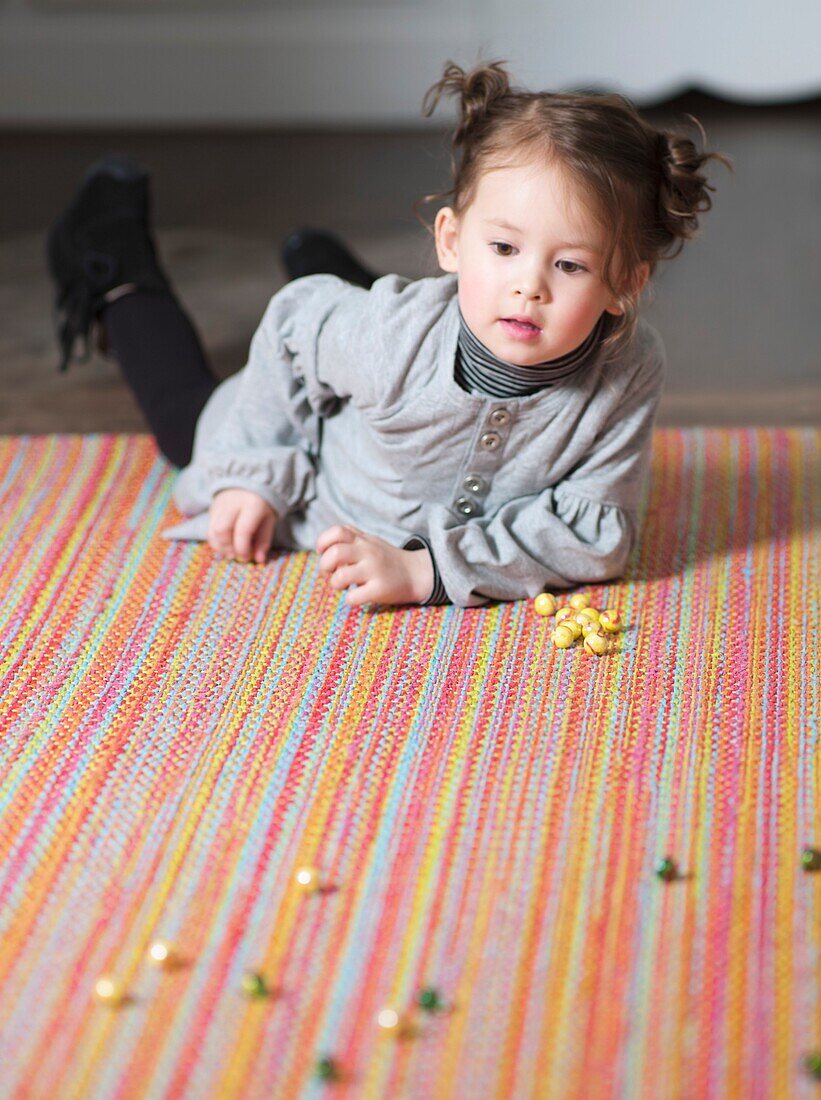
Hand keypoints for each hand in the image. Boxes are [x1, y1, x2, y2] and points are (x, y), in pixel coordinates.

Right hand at [207, 488, 277, 563]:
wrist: (248, 480)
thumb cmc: (262, 504)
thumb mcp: (269, 520)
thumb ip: (264, 540)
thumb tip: (259, 560)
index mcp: (252, 505)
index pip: (243, 530)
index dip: (243, 548)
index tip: (246, 558)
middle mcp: (233, 503)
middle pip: (222, 530)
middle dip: (228, 548)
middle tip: (236, 556)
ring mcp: (220, 505)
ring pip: (212, 530)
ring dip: (219, 547)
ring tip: (229, 553)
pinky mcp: (212, 508)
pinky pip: (209, 528)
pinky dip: (215, 541)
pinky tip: (224, 546)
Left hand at [316, 524, 433, 606]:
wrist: (417, 574)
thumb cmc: (386, 560)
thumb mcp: (370, 541)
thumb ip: (350, 538)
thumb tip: (324, 547)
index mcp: (363, 540)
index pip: (337, 531)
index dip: (323, 543)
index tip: (324, 553)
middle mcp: (368, 552)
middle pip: (334, 553)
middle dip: (324, 566)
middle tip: (331, 573)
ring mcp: (374, 570)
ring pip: (340, 577)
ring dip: (335, 584)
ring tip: (344, 586)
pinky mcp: (380, 589)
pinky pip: (354, 597)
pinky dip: (350, 599)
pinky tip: (357, 596)